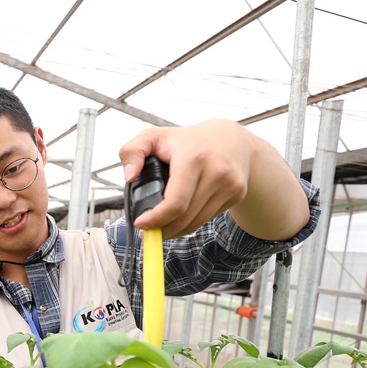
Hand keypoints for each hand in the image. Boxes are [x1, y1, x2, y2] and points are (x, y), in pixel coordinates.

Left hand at [119, 119, 254, 238]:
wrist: (230, 137)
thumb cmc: (188, 140)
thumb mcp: (154, 136)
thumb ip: (132, 151)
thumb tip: (129, 176)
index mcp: (193, 158)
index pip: (175, 202)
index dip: (156, 219)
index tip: (141, 224)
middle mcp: (216, 172)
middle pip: (185, 217)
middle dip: (162, 229)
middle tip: (147, 231)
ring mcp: (230, 184)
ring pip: (196, 223)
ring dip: (175, 231)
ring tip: (161, 228)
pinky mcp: (237, 194)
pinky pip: (208, 218)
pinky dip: (191, 223)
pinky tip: (180, 217)